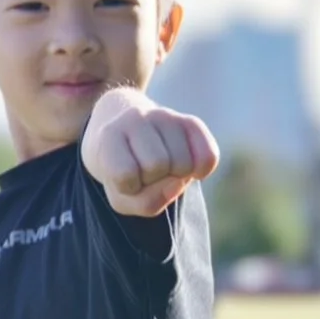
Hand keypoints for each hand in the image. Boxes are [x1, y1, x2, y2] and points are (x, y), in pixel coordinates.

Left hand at [81, 85, 217, 218]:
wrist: (124, 130)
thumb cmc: (121, 170)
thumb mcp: (120, 194)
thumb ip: (146, 202)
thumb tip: (179, 183)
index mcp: (110, 135)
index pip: (125, 174)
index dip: (128, 186)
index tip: (124, 176)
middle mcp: (137, 118)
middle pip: (158, 165)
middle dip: (154, 179)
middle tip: (146, 172)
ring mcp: (165, 116)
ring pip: (183, 163)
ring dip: (176, 175)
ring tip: (163, 166)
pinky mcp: (190, 121)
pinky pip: (209, 156)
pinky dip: (202, 170)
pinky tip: (189, 169)